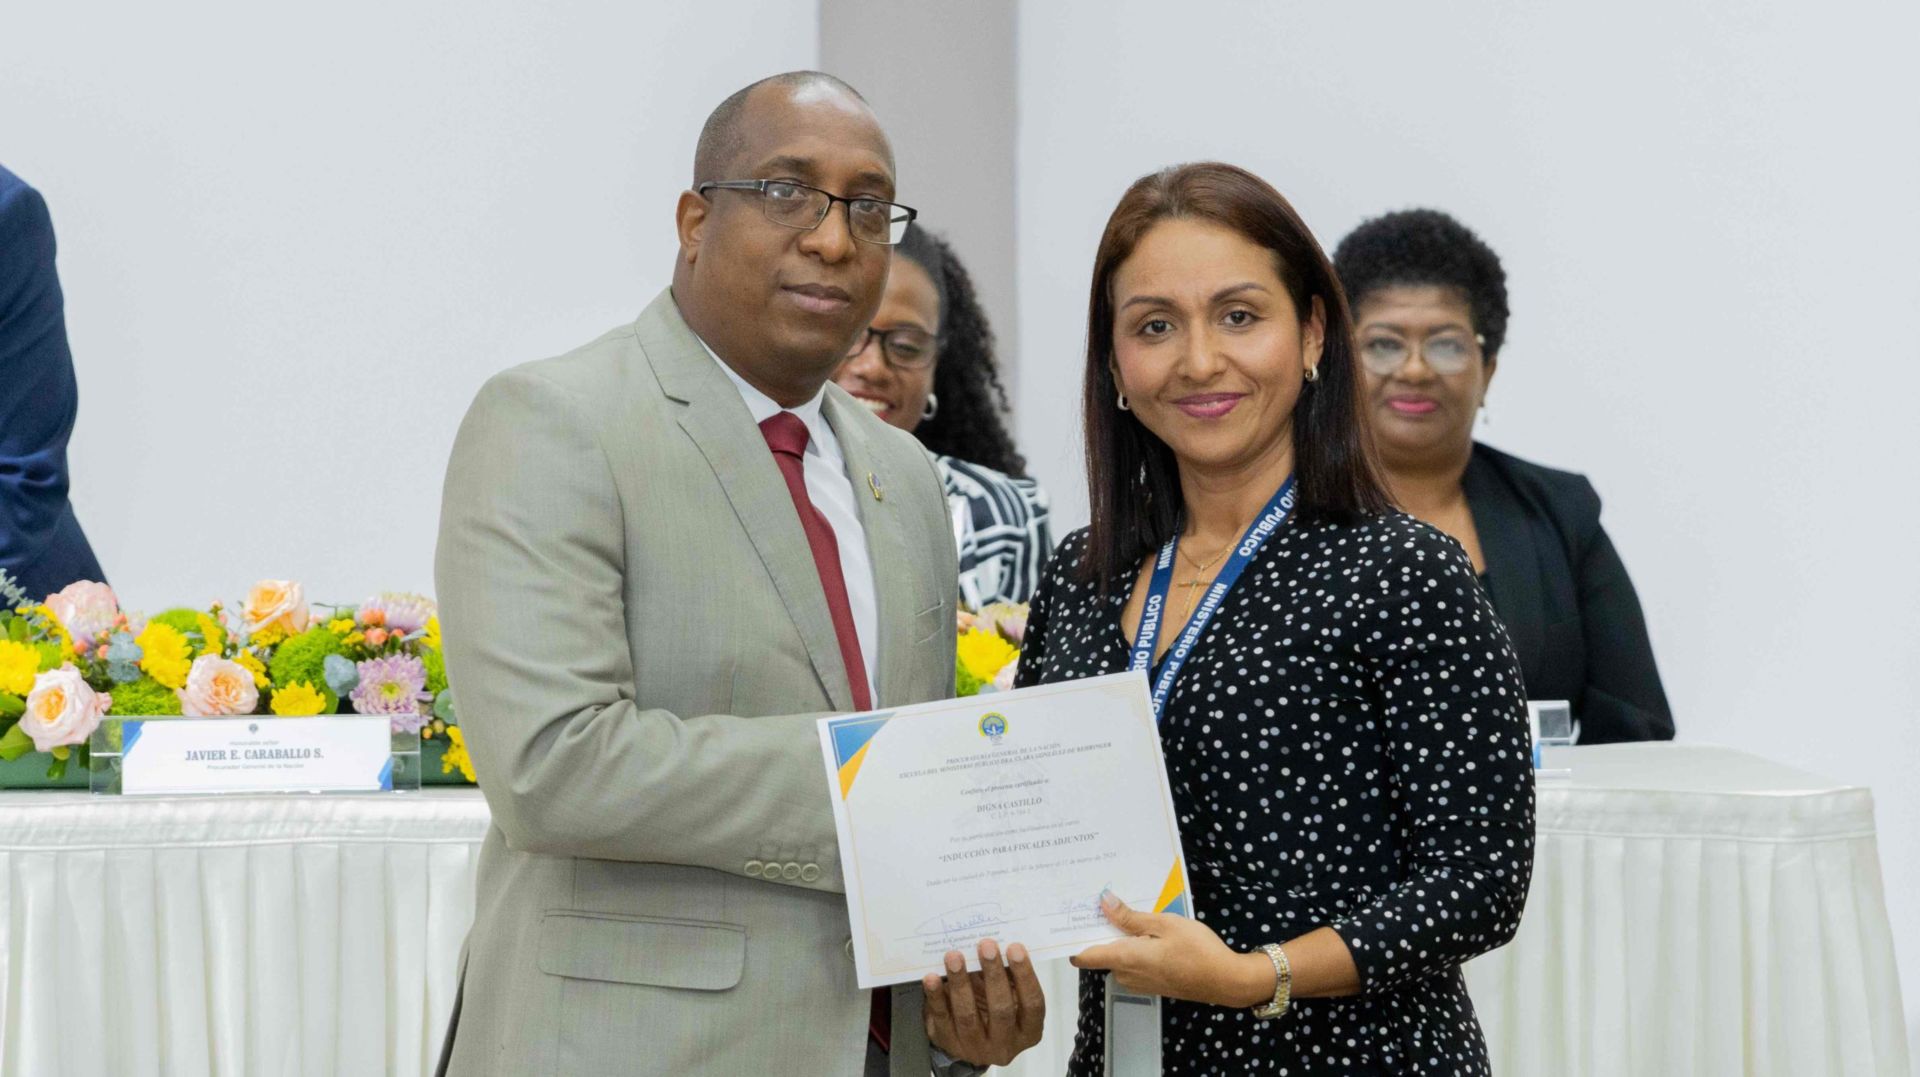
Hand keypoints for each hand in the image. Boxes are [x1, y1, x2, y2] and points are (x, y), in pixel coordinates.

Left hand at [921, 938, 1046, 1067]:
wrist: (968, 1036)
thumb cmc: (995, 1006)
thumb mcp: (1010, 994)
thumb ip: (1009, 975)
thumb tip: (1001, 942)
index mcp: (1028, 1031)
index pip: (1033, 1004)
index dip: (1025, 975)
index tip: (1014, 947)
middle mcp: (1004, 1045)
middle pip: (1001, 1010)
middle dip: (993, 975)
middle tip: (986, 945)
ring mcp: (975, 1048)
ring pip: (968, 1016)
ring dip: (960, 983)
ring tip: (954, 956)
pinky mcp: (948, 1042)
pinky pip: (941, 1018)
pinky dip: (936, 996)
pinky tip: (932, 977)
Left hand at [1070, 893, 1274, 1007]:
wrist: (1225, 980)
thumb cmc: (1197, 949)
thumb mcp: (1165, 924)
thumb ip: (1131, 917)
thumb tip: (1103, 903)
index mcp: (1125, 959)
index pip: (1084, 956)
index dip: (1073, 938)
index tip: (1070, 917)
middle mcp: (1126, 975)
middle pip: (1101, 952)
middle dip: (1101, 929)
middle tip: (1102, 900)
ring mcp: (1138, 982)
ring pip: (1118, 956)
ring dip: (1120, 937)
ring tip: (1127, 910)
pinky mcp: (1150, 984)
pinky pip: (1132, 963)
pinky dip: (1133, 947)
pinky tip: (1147, 931)